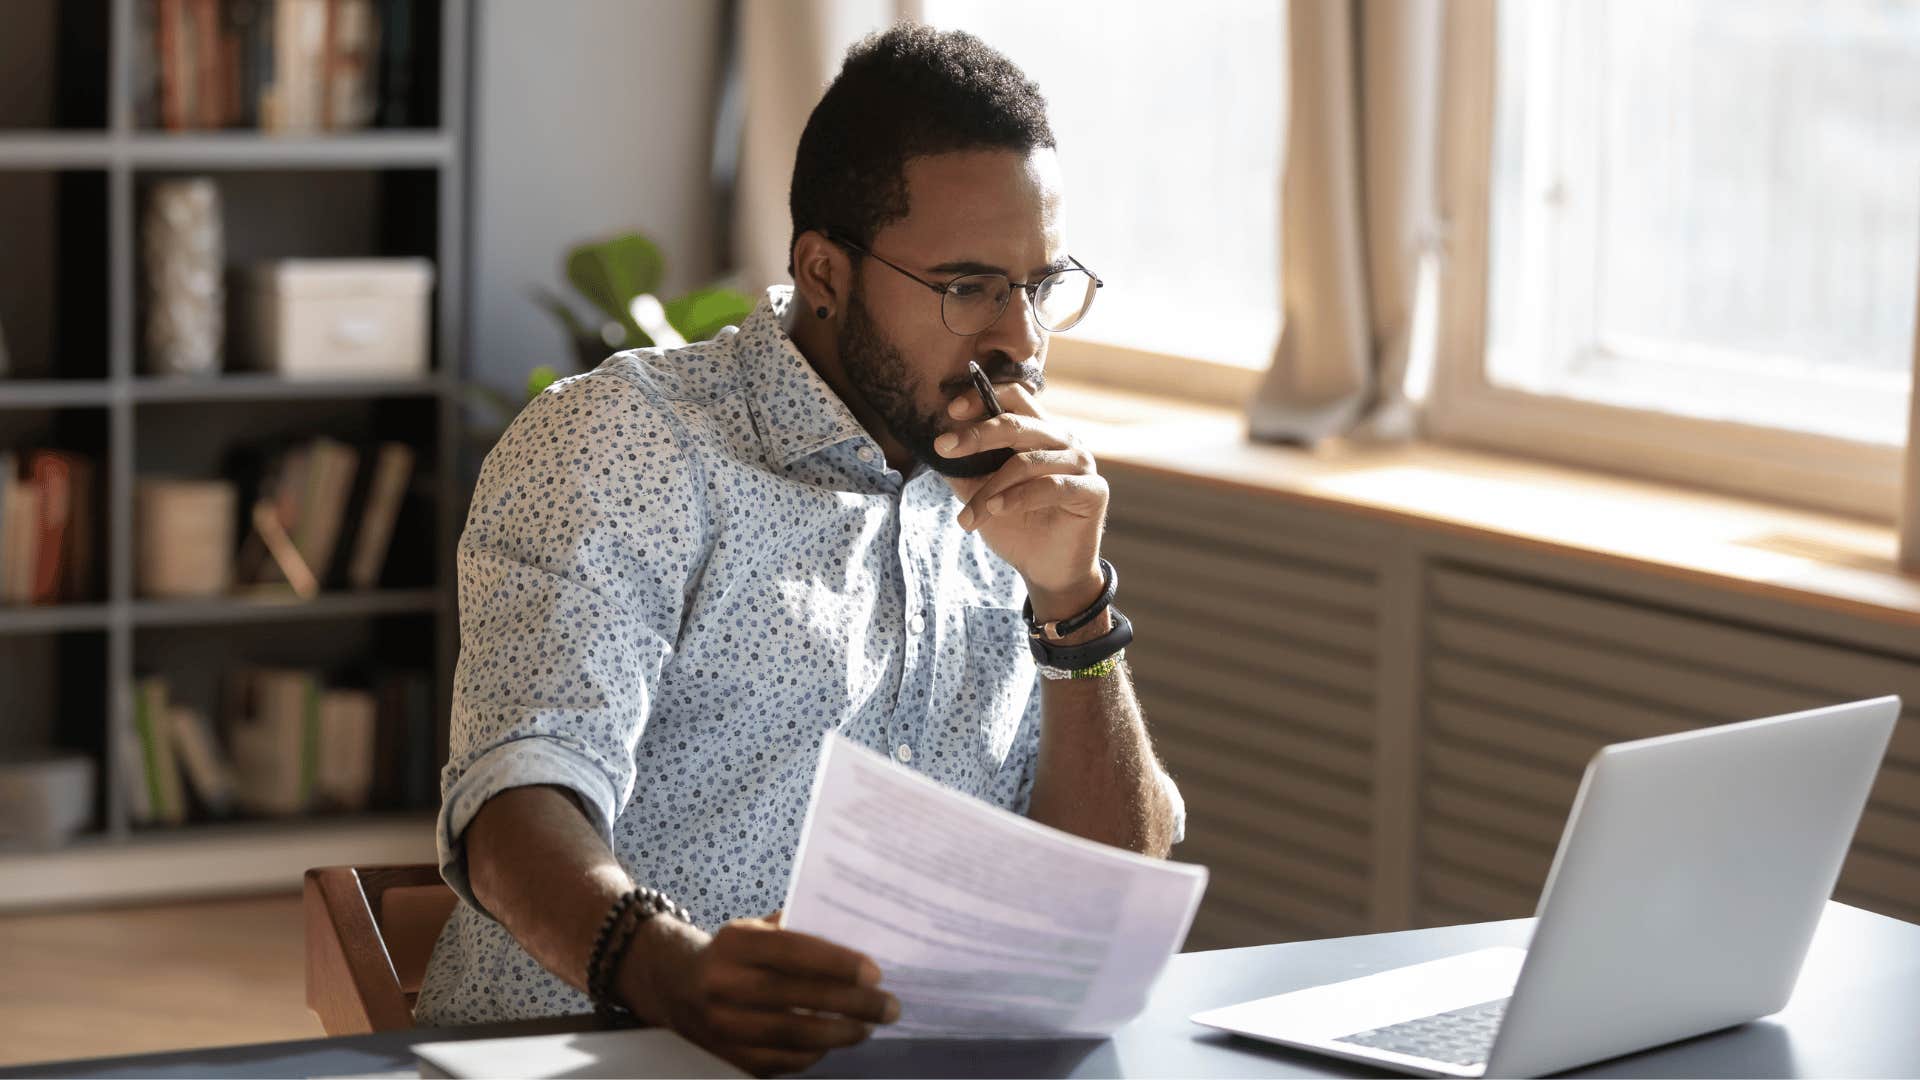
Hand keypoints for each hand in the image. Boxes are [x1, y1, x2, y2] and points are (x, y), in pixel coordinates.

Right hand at [623, 912, 898, 1076]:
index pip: (792, 951)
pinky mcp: (728, 1056)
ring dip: (839, 1034)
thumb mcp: (755, 929)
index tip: (874, 972)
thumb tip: (858, 936)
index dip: (836, 963)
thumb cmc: (734, 953)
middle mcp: (723, 985)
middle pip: (796, 997)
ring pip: (791, 1035)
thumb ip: (797, 931)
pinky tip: (836, 1042)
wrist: (675, 986)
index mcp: (735, 944)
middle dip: (851, 1004)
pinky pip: (781, 1061)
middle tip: (889, 1006)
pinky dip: (814, 1054)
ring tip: (869, 1027)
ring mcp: (723, 1025)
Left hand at [936, 382, 1107, 617]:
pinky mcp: (1092, 490)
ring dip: (990, 487)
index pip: (1015, 397)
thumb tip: (935, 448)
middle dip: (977, 435)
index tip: (952, 411)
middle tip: (944, 448)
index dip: (983, 396)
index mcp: (1039, 432)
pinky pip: (1051, 486)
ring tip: (968, 516)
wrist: (1045, 570)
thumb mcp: (980, 494)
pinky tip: (995, 509)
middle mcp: (1062, 440)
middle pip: (1017, 423)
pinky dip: (1018, 498)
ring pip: (1027, 461)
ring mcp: (1080, 463)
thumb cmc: (1016, 526)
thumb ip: (963, 470)